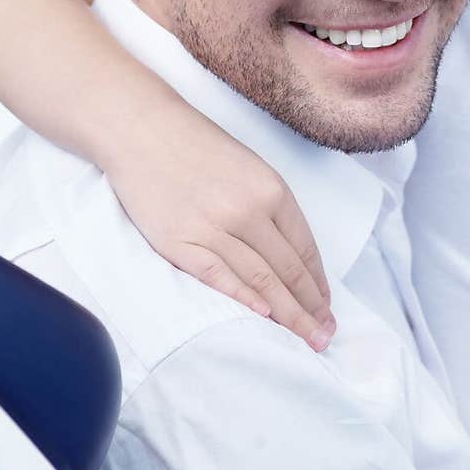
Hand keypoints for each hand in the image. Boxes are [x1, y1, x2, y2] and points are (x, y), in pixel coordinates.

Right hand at [106, 100, 334, 349]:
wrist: (142, 130)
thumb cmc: (197, 146)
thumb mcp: (250, 168)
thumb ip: (271, 209)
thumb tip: (292, 257)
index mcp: (272, 190)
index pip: (304, 248)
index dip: (318, 283)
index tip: (327, 307)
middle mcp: (248, 211)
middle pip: (288, 270)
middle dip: (310, 308)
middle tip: (325, 336)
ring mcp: (212, 228)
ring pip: (260, 280)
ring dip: (287, 313)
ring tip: (305, 338)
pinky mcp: (179, 242)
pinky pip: (218, 276)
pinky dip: (242, 298)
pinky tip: (263, 317)